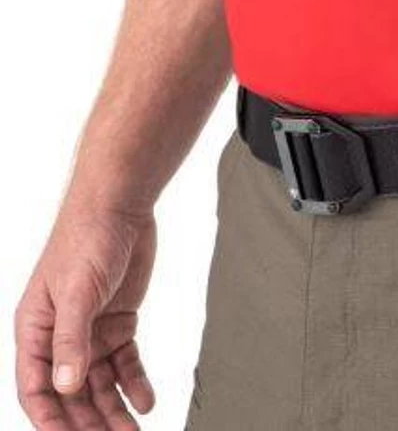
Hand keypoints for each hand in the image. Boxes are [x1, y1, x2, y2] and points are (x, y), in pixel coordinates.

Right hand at [15, 203, 157, 428]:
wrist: (121, 205)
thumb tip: (66, 387)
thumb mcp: (76, 290)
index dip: (50, 419)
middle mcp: (60, 336)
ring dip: (114, 411)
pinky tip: (146, 401)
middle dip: (89, 423)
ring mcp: (90, 330)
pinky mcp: (117, 322)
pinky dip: (134, 383)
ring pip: (99, 384)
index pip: (35, 388)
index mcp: (35, 329)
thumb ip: (71, 340)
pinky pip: (124, 362)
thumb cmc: (86, 237)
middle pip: (71, 393)